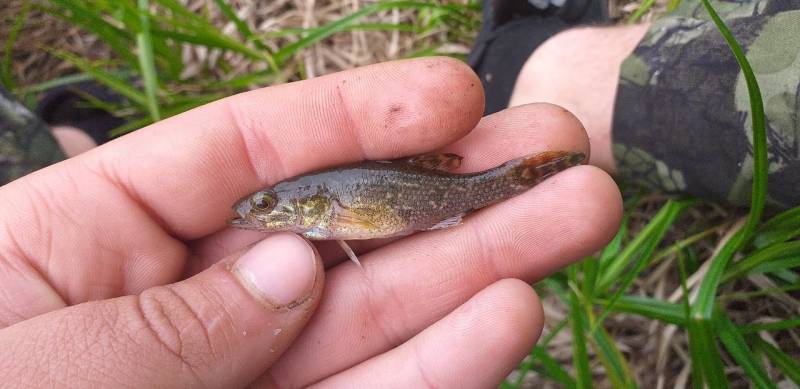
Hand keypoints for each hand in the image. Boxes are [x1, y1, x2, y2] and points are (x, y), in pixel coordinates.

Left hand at [0, 58, 620, 387]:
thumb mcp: (36, 358)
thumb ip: (170, 315)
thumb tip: (292, 269)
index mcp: (97, 239)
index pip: (245, 150)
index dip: (355, 116)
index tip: (453, 96)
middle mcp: (190, 304)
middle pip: (340, 227)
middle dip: (455, 185)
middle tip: (557, 151)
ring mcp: (249, 381)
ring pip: (377, 315)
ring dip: (481, 266)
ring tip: (576, 214)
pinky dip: (442, 365)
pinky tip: (509, 312)